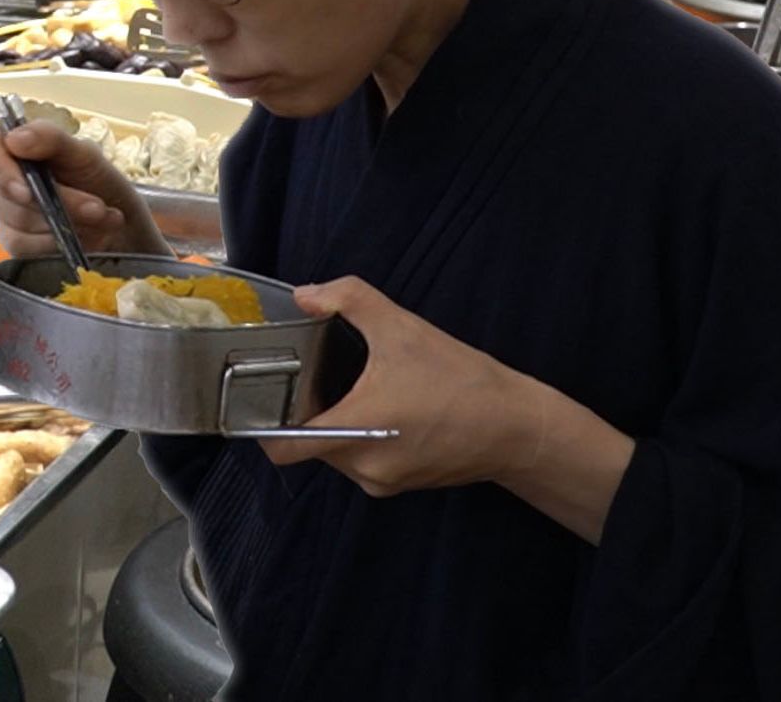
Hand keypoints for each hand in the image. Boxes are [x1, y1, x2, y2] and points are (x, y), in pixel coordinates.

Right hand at [0, 122, 167, 257]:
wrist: (125, 231)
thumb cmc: (102, 186)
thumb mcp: (87, 156)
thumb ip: (52, 140)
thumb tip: (13, 139)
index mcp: (18, 150)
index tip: (26, 186)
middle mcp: (5, 181)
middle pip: (4, 192)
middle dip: (57, 201)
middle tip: (97, 208)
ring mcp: (6, 216)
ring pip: (16, 222)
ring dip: (63, 223)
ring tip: (100, 221)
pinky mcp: (16, 246)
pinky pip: (22, 247)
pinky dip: (56, 244)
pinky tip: (81, 240)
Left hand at [257, 277, 544, 493]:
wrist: (518, 427)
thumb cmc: (460, 378)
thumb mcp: (401, 326)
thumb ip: (348, 299)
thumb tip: (305, 294)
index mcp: (354, 432)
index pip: (280, 447)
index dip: (262, 422)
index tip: (266, 391)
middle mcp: (362, 467)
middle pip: (306, 444)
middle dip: (308, 411)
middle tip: (320, 375)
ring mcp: (381, 482)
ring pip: (334, 452)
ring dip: (337, 423)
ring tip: (360, 388)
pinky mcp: (400, 486)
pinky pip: (362, 460)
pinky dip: (362, 436)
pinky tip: (387, 407)